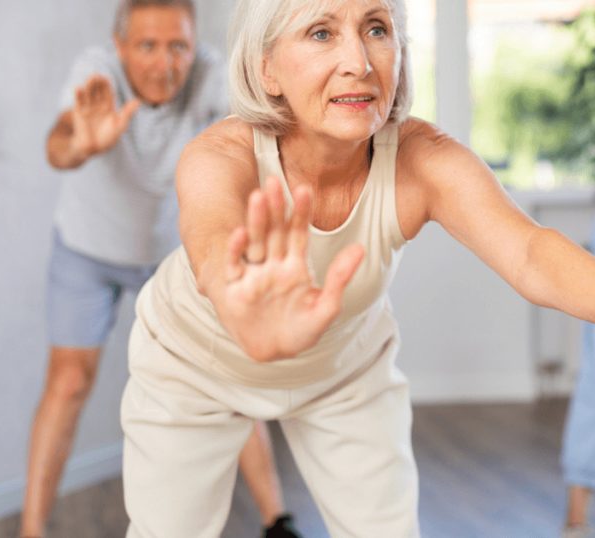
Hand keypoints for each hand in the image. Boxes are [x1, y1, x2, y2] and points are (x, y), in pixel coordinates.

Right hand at [67, 74, 139, 159]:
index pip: (107, 93)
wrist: (93, 148)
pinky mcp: (79, 113)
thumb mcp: (120, 125)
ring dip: (89, 86)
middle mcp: (97, 105)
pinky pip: (79, 102)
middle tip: (98, 74)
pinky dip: (78, 95)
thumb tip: (139, 101)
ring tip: (91, 77)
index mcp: (108, 107)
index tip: (107, 77)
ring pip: (88, 94)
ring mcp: (88, 108)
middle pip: (97, 91)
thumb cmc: (108, 138)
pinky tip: (79, 87)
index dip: (107, 86)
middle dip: (98, 83)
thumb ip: (128, 113)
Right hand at [219, 175, 364, 361]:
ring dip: (256, 220)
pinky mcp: (234, 288)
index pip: (297, 232)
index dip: (300, 212)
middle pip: (273, 230)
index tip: (304, 189)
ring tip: (258, 196)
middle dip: (274, 206)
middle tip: (274, 180)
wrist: (275, 354)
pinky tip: (240, 234)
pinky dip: (236, 250)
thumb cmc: (302, 331)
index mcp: (294, 265)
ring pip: (254, 241)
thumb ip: (340, 278)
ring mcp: (253, 274)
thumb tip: (360, 249)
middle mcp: (272, 264)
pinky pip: (234, 265)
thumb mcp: (325, 307)